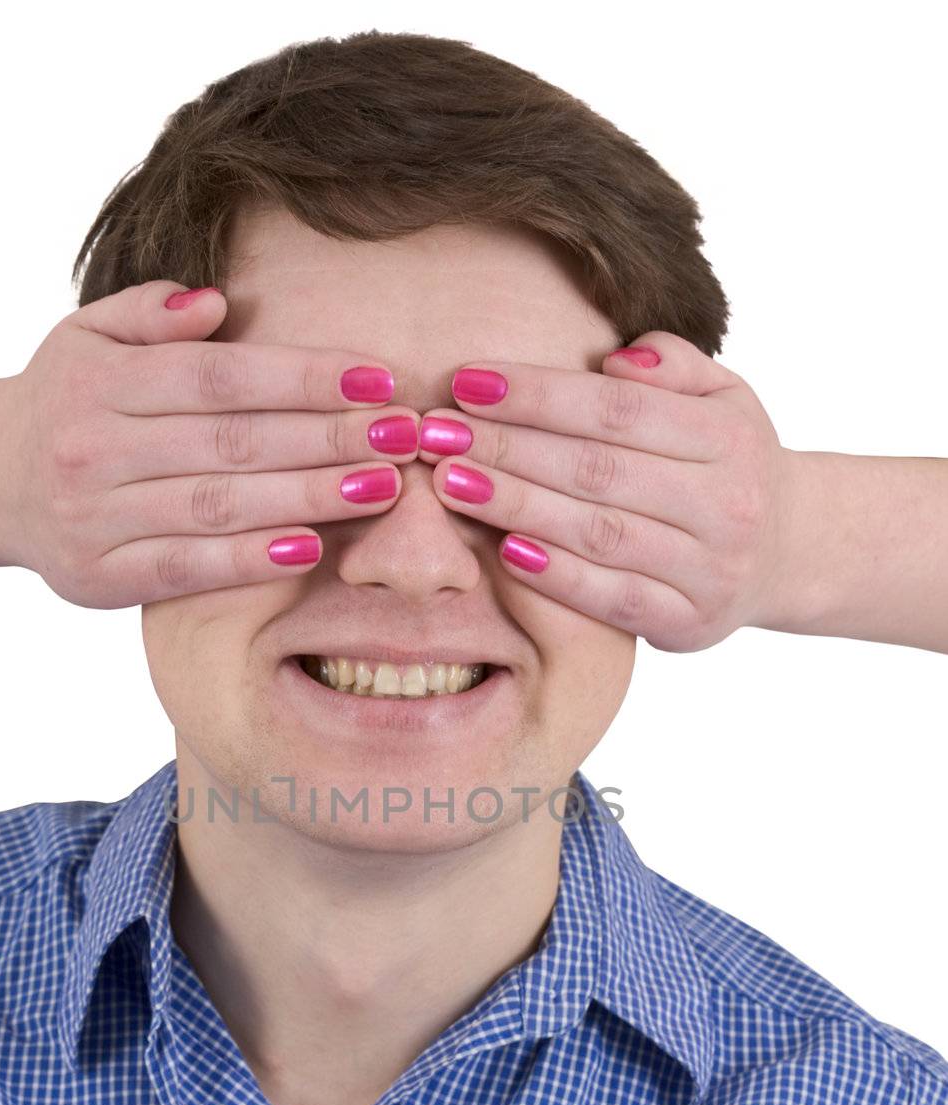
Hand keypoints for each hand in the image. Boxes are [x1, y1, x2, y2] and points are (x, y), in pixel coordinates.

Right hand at [0, 281, 418, 607]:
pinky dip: (249, 560)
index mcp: (101, 382)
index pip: (220, 376)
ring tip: (380, 487)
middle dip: (327, 437)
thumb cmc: (66, 401)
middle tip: (402, 435)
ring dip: (307, 497)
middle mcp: (94, 448)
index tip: (376, 379)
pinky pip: (185, 568)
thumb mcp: (89, 336)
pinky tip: (311, 547)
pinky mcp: (97, 578)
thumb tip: (216, 303)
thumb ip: (151, 315)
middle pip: (231, 442)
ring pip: (217, 506)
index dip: (302, 377)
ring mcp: (93, 518)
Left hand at [418, 332, 797, 651]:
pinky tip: (501, 549)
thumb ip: (674, 365)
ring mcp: (709, 570)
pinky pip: (610, 598)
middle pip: (598, 470)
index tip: (468, 382)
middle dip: (508, 447)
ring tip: (450, 482)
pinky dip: (554, 575)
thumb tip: (616, 360)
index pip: (618, 410)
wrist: (789, 552)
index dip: (538, 394)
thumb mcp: (721, 399)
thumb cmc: (728, 463)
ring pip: (598, 534)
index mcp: (727, 439)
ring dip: (516, 507)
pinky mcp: (687, 623)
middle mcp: (726, 505)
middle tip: (436, 433)